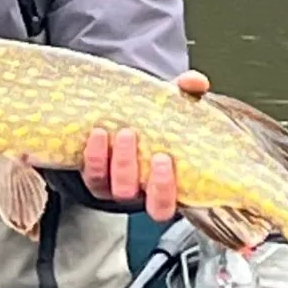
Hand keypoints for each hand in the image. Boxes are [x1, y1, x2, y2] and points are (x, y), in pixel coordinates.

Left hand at [82, 72, 210, 222]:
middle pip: (143, 201)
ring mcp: (115, 186)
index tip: (165, 160)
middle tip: (152, 151)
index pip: (167, 205)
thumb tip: (195, 81)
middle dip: (146, 177)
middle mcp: (141, 192)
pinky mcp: (93, 177)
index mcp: (167, 186)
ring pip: (115, 189)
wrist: (124, 116)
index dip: (165, 190)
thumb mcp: (176, 106)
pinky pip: (91, 175)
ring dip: (120, 162)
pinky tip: (98, 133)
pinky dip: (93, 155)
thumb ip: (188, 93)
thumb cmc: (158, 120)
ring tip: (124, 132)